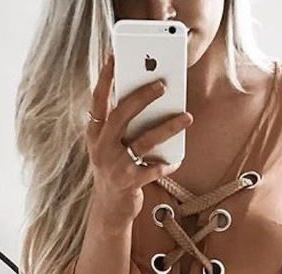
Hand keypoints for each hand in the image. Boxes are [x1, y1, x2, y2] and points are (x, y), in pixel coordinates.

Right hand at [85, 53, 193, 227]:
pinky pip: (154, 168)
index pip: (98, 100)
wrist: (110, 209)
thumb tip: (149, 104)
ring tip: (187, 117)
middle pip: (121, 114)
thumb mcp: (111, 148)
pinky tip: (178, 160)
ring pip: (144, 140)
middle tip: (163, 85)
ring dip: (168, 127)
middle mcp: (101, 147)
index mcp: (95, 134)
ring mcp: (114, 165)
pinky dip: (168, 163)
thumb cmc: (115, 171)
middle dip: (142, 97)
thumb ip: (121, 128)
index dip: (106, 78)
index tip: (115, 56)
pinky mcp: (129, 182)